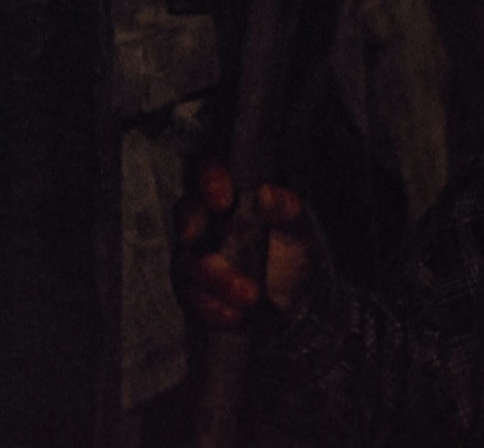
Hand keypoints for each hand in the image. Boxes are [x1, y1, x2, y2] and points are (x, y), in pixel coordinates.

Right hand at [175, 160, 313, 324]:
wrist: (291, 303)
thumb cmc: (292, 256)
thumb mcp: (297, 232)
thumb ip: (287, 210)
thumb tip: (269, 193)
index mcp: (234, 192)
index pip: (212, 169)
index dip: (210, 180)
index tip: (221, 201)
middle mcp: (208, 217)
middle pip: (186, 213)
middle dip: (198, 237)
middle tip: (215, 259)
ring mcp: (194, 251)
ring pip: (185, 258)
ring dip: (214, 281)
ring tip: (249, 297)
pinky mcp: (189, 284)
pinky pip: (187, 293)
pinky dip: (210, 307)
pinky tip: (233, 315)